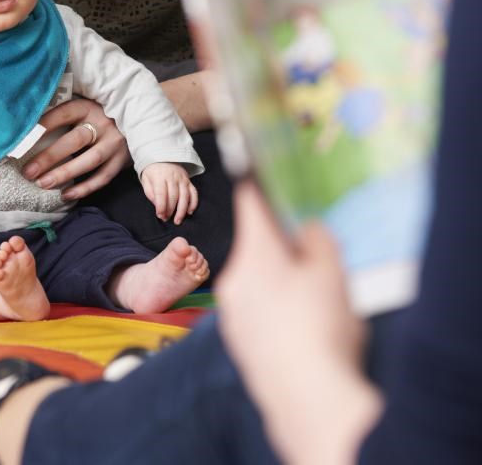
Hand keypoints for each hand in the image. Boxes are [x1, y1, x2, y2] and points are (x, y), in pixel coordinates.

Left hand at [22, 98, 129, 199]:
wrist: (136, 120)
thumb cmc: (96, 115)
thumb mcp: (81, 107)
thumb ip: (60, 116)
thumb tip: (26, 127)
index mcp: (88, 106)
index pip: (63, 114)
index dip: (44, 125)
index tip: (22, 140)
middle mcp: (104, 123)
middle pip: (75, 140)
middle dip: (50, 157)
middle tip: (28, 171)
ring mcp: (115, 143)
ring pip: (90, 161)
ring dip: (65, 174)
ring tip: (42, 184)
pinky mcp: (123, 160)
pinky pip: (103, 177)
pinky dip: (84, 188)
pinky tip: (65, 194)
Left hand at [140, 162, 197, 223]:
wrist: (163, 157)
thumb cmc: (153, 172)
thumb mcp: (146, 180)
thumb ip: (150, 192)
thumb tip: (157, 205)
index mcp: (160, 176)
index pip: (161, 193)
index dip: (161, 206)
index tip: (160, 215)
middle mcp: (172, 177)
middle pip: (174, 196)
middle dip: (170, 210)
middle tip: (166, 219)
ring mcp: (182, 179)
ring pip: (185, 196)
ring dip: (182, 210)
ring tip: (178, 220)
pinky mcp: (189, 181)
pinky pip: (194, 193)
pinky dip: (193, 203)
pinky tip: (189, 212)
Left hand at [216, 182, 379, 463]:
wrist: (307, 398)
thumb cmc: (320, 328)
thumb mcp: (332, 272)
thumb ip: (317, 241)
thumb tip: (306, 230)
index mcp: (255, 252)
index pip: (251, 204)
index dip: (258, 184)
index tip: (256, 166)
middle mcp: (235, 277)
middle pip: (259, 247)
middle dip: (285, 250)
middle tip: (319, 266)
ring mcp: (232, 311)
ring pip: (259, 281)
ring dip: (282, 284)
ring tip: (317, 308)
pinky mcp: (238, 339)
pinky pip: (258, 312)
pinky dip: (278, 312)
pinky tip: (303, 331)